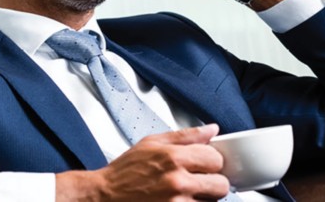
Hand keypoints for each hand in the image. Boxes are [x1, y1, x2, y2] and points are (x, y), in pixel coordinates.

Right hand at [55, 124, 228, 201]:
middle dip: (213, 182)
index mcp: (173, 158)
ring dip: (202, 197)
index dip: (212, 161)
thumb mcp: (152, 143)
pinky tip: (179, 200)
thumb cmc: (125, 172)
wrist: (103, 197)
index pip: (216, 159)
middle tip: (200, 181)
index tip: (205, 163)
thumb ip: (186, 136)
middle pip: (221, 184)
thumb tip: (212, 130)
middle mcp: (177, 182)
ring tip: (184, 192)